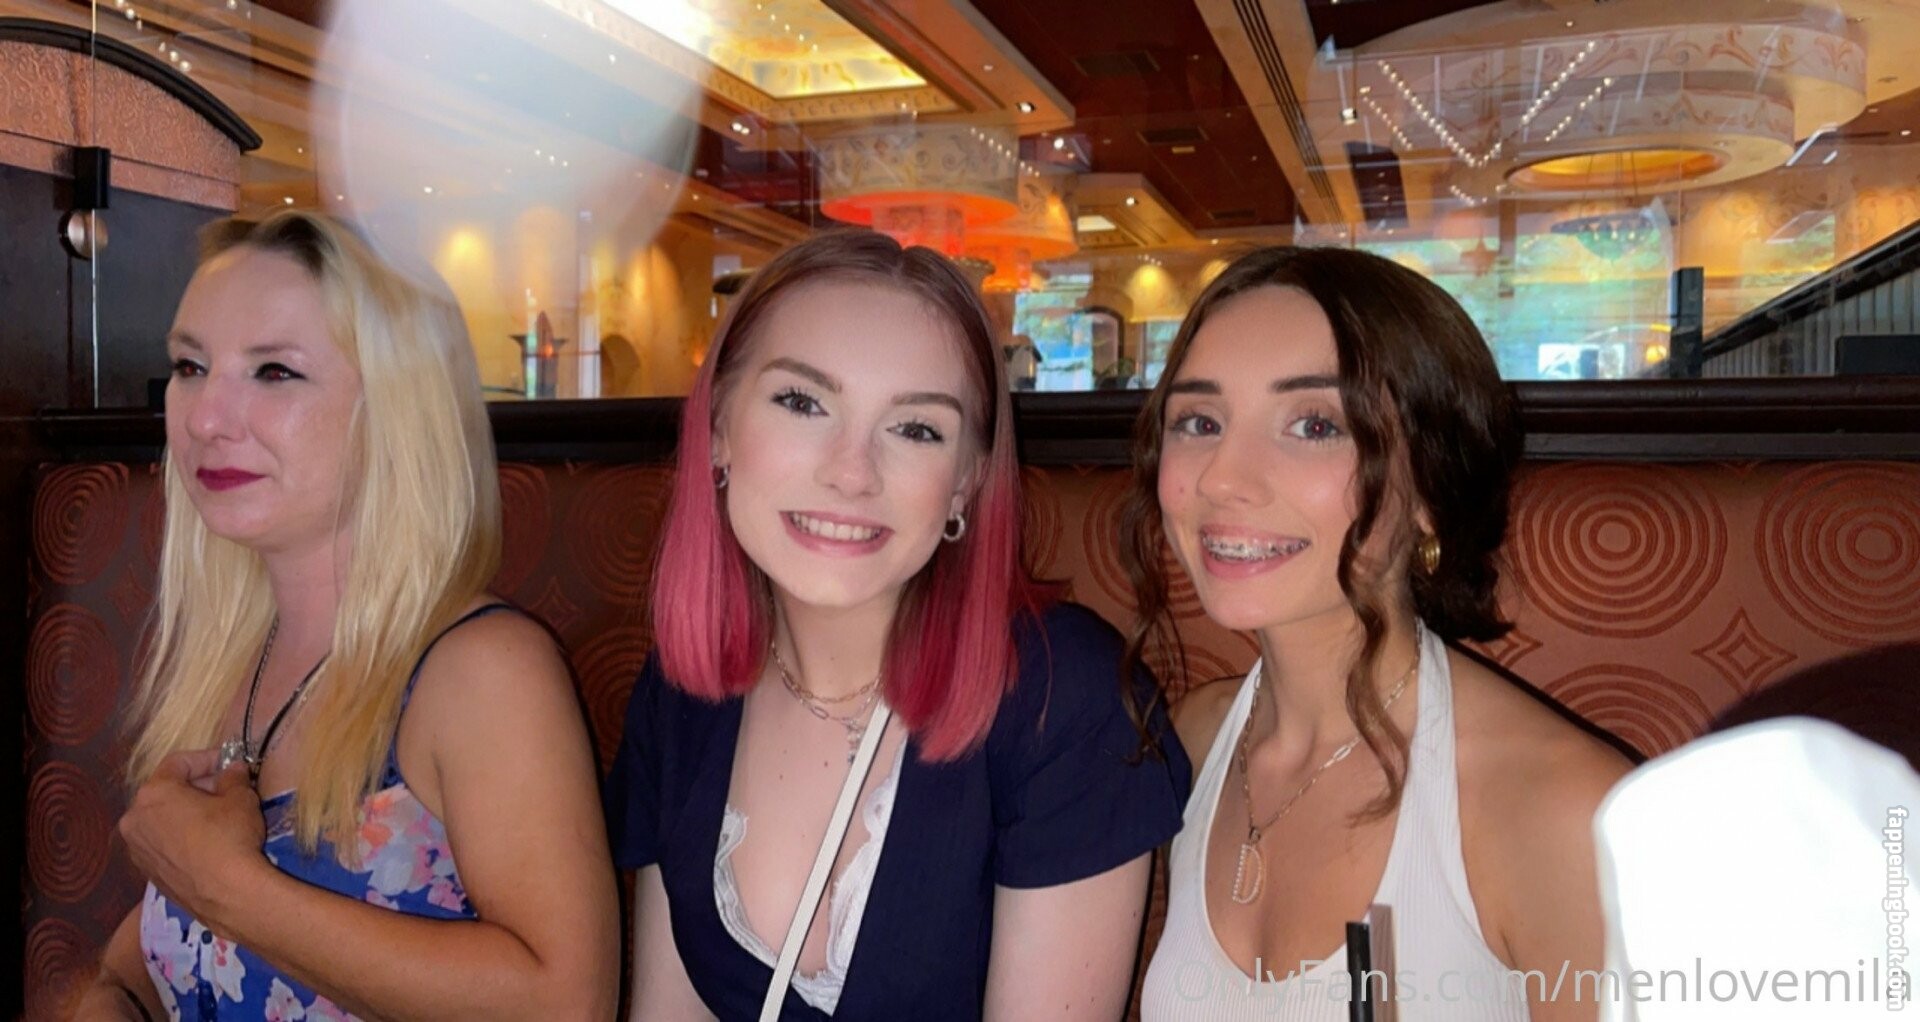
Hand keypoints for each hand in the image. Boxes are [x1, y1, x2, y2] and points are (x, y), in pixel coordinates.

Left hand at [120, 749, 269, 934]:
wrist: (226, 893)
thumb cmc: (230, 837)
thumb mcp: (240, 798)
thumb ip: (233, 778)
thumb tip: (233, 770)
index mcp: (153, 792)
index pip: (179, 762)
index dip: (207, 758)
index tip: (230, 763)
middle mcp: (134, 818)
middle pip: (165, 791)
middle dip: (196, 787)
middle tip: (226, 790)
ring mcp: (136, 848)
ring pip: (161, 819)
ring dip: (186, 814)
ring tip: (217, 819)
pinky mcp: (146, 873)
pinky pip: (162, 844)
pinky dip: (180, 838)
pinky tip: (206, 845)